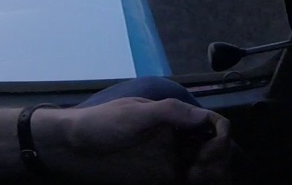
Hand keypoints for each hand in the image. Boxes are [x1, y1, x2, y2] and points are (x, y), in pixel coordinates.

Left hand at [30, 97, 234, 183]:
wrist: (71, 147)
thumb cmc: (101, 124)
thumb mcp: (134, 113)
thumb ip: (169, 113)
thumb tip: (203, 117)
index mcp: (175, 119)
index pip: (214, 125)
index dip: (221, 137)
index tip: (211, 151)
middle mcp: (177, 140)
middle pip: (215, 151)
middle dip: (218, 162)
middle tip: (200, 172)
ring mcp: (169, 161)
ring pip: (205, 171)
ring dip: (211, 176)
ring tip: (196, 179)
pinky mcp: (158, 179)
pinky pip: (183, 182)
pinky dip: (195, 183)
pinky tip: (190, 183)